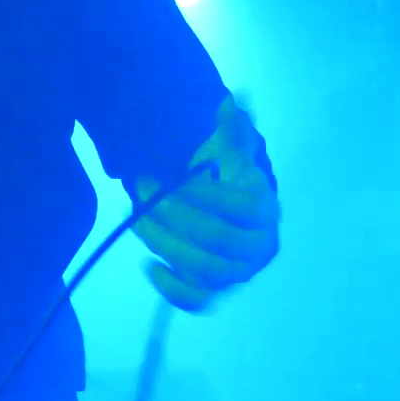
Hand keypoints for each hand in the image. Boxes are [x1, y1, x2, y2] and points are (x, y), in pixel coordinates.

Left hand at [132, 95, 281, 311]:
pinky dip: (172, 289)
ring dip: (163, 243)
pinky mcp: (218, 290)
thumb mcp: (232, 151)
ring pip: (201, 268)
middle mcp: (258, 247)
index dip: (197, 193)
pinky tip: (149, 266)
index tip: (163, 177)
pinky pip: (197, 299)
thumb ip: (232, 129)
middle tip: (140, 188)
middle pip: (214, 237)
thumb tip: (230, 101)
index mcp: (265, 210)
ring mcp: (238, 272)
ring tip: (135, 219)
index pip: (233, 206)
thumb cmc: (230, 178)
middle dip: (171, 213)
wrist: (234, 213)